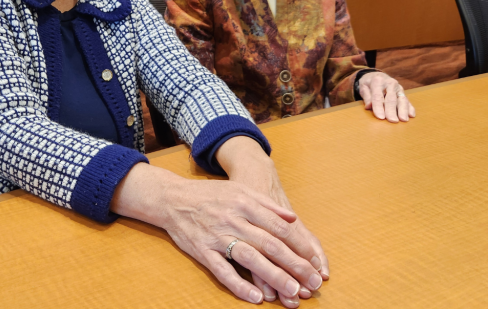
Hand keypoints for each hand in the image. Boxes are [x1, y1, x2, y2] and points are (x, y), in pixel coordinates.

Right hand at [111, 164, 323, 304]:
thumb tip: (293, 218)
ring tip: (292, 291)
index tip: (314, 261)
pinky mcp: (202, 251)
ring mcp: (217, 236)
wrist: (173, 198)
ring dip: (273, 276)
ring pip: (249, 258)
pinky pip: (222, 271)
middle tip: (312, 282)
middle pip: (269, 244)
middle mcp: (233, 219)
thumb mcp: (240, 190)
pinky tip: (255, 298)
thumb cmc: (210, 195)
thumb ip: (266, 204)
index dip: (299, 245)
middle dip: (294, 264)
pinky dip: (239, 285)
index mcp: (245, 203)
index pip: (279, 227)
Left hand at [358, 72, 415, 122]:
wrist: (376, 75)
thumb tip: (369, 106)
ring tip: (403, 120)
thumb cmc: (368, 83)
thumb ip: (366, 96)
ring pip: (402, 99)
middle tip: (393, 121)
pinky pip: (407, 100)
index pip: (378, 96)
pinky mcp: (403, 92)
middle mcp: (390, 83)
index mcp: (378, 81)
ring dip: (403, 110)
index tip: (380, 117)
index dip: (379, 107)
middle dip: (392, 110)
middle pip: (391, 99)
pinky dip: (410, 108)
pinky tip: (411, 115)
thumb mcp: (363, 87)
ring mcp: (398, 88)